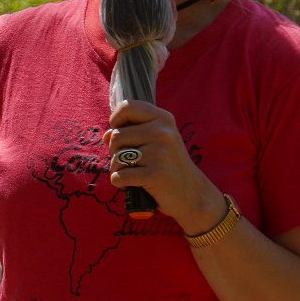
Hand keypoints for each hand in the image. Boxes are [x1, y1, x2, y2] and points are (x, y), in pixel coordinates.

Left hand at [103, 99, 224, 233]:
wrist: (193, 194)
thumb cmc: (168, 165)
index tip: (120, 131)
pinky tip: (134, 184)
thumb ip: (131, 133)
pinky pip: (119, 176)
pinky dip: (121, 183)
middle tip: (130, 161)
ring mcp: (159, 152)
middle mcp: (162, 131)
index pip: (127, 106)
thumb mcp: (155, 142)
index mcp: (162, 118)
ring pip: (116, 156)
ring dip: (118, 168)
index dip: (116, 119)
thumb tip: (106, 135)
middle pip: (116, 135)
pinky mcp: (154, 174)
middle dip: (115, 151)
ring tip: (133, 172)